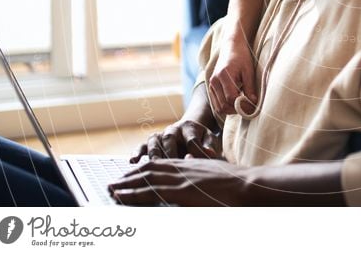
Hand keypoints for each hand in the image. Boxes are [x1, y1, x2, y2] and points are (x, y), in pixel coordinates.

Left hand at [109, 158, 248, 205]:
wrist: (248, 184)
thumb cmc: (238, 184)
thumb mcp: (217, 177)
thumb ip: (203, 177)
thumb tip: (196, 181)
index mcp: (192, 164)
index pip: (163, 164)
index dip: (146, 168)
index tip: (133, 173)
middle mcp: (184, 168)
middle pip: (151, 168)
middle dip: (131, 175)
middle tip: (115, 181)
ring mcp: (182, 178)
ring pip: (147, 178)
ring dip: (126, 183)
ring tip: (112, 188)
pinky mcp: (182, 190)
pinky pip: (151, 191)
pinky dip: (134, 193)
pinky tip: (122, 196)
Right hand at [131, 119, 220, 161]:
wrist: (188, 130)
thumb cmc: (200, 139)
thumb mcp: (209, 139)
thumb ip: (209, 146)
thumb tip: (210, 154)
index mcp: (189, 128)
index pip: (191, 139)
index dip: (193, 151)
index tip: (194, 162)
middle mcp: (172, 129)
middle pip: (169, 139)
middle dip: (170, 153)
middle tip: (170, 166)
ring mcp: (160, 135)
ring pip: (154, 142)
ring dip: (153, 154)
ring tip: (153, 165)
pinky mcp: (151, 142)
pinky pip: (142, 146)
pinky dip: (137, 152)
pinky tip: (133, 161)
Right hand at [207, 34, 257, 115]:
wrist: (231, 47)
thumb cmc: (242, 57)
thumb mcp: (249, 71)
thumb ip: (250, 88)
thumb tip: (253, 103)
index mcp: (223, 75)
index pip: (231, 98)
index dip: (242, 105)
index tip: (252, 106)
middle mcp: (214, 81)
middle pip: (223, 105)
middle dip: (236, 110)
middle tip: (248, 108)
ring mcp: (211, 85)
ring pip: (219, 107)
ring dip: (231, 110)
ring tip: (242, 104)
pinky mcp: (211, 88)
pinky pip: (216, 104)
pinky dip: (226, 107)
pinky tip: (235, 102)